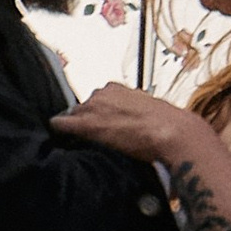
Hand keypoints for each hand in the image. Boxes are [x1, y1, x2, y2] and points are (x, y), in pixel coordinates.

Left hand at [51, 80, 201, 162]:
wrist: (173, 132)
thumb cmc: (168, 125)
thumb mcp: (149, 110)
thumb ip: (135, 112)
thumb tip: (135, 123)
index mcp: (117, 88)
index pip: (97, 100)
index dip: (97, 115)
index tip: (101, 125)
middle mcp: (102, 93)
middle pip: (82, 107)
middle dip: (85, 121)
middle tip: (92, 137)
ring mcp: (94, 108)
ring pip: (73, 116)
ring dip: (75, 128)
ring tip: (79, 142)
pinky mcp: (89, 125)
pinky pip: (63, 124)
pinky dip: (59, 129)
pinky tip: (57, 135)